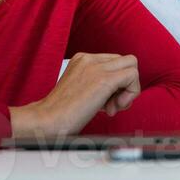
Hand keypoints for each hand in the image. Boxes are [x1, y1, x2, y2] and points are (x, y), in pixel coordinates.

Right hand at [9, 52, 139, 139]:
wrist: (46, 121)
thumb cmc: (61, 114)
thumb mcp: (81, 91)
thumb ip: (98, 86)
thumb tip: (120, 93)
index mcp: (82, 60)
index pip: (114, 62)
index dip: (115, 83)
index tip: (104, 103)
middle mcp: (89, 59)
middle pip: (125, 62)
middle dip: (123, 86)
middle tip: (110, 106)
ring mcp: (96, 67)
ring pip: (132, 65)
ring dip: (128, 90)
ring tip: (111, 108)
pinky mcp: (104, 79)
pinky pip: (133, 75)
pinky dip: (131, 93)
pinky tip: (114, 108)